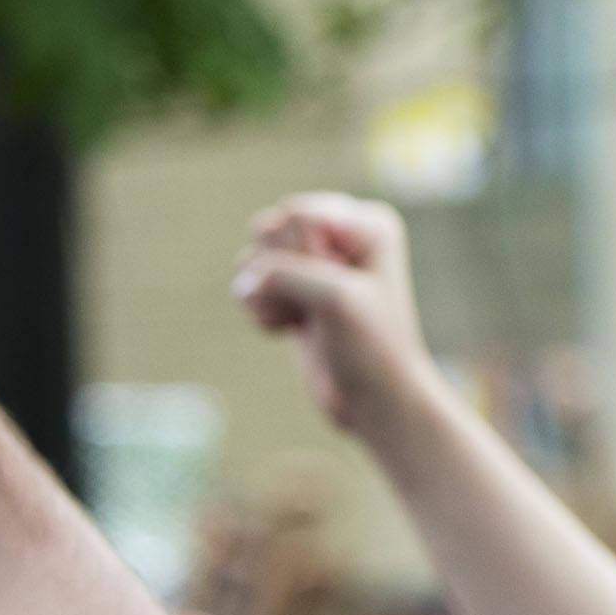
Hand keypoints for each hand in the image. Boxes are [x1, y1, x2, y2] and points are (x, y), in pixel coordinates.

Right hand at [231, 194, 437, 435]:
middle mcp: (340, 235)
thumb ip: (282, 273)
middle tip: (318, 306)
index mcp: (367, 223)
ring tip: (303, 321)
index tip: (338, 290)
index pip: (296, 214)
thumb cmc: (371, 348)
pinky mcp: (291, 290)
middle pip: (268, 230)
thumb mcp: (335, 299)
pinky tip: (291, 329)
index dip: (302, 256)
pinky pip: (246, 284)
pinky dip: (261, 312)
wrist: (372, 400)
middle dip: (280, 274)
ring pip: (251, 259)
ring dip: (267, 298)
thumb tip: (243, 283)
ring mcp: (313, 262)